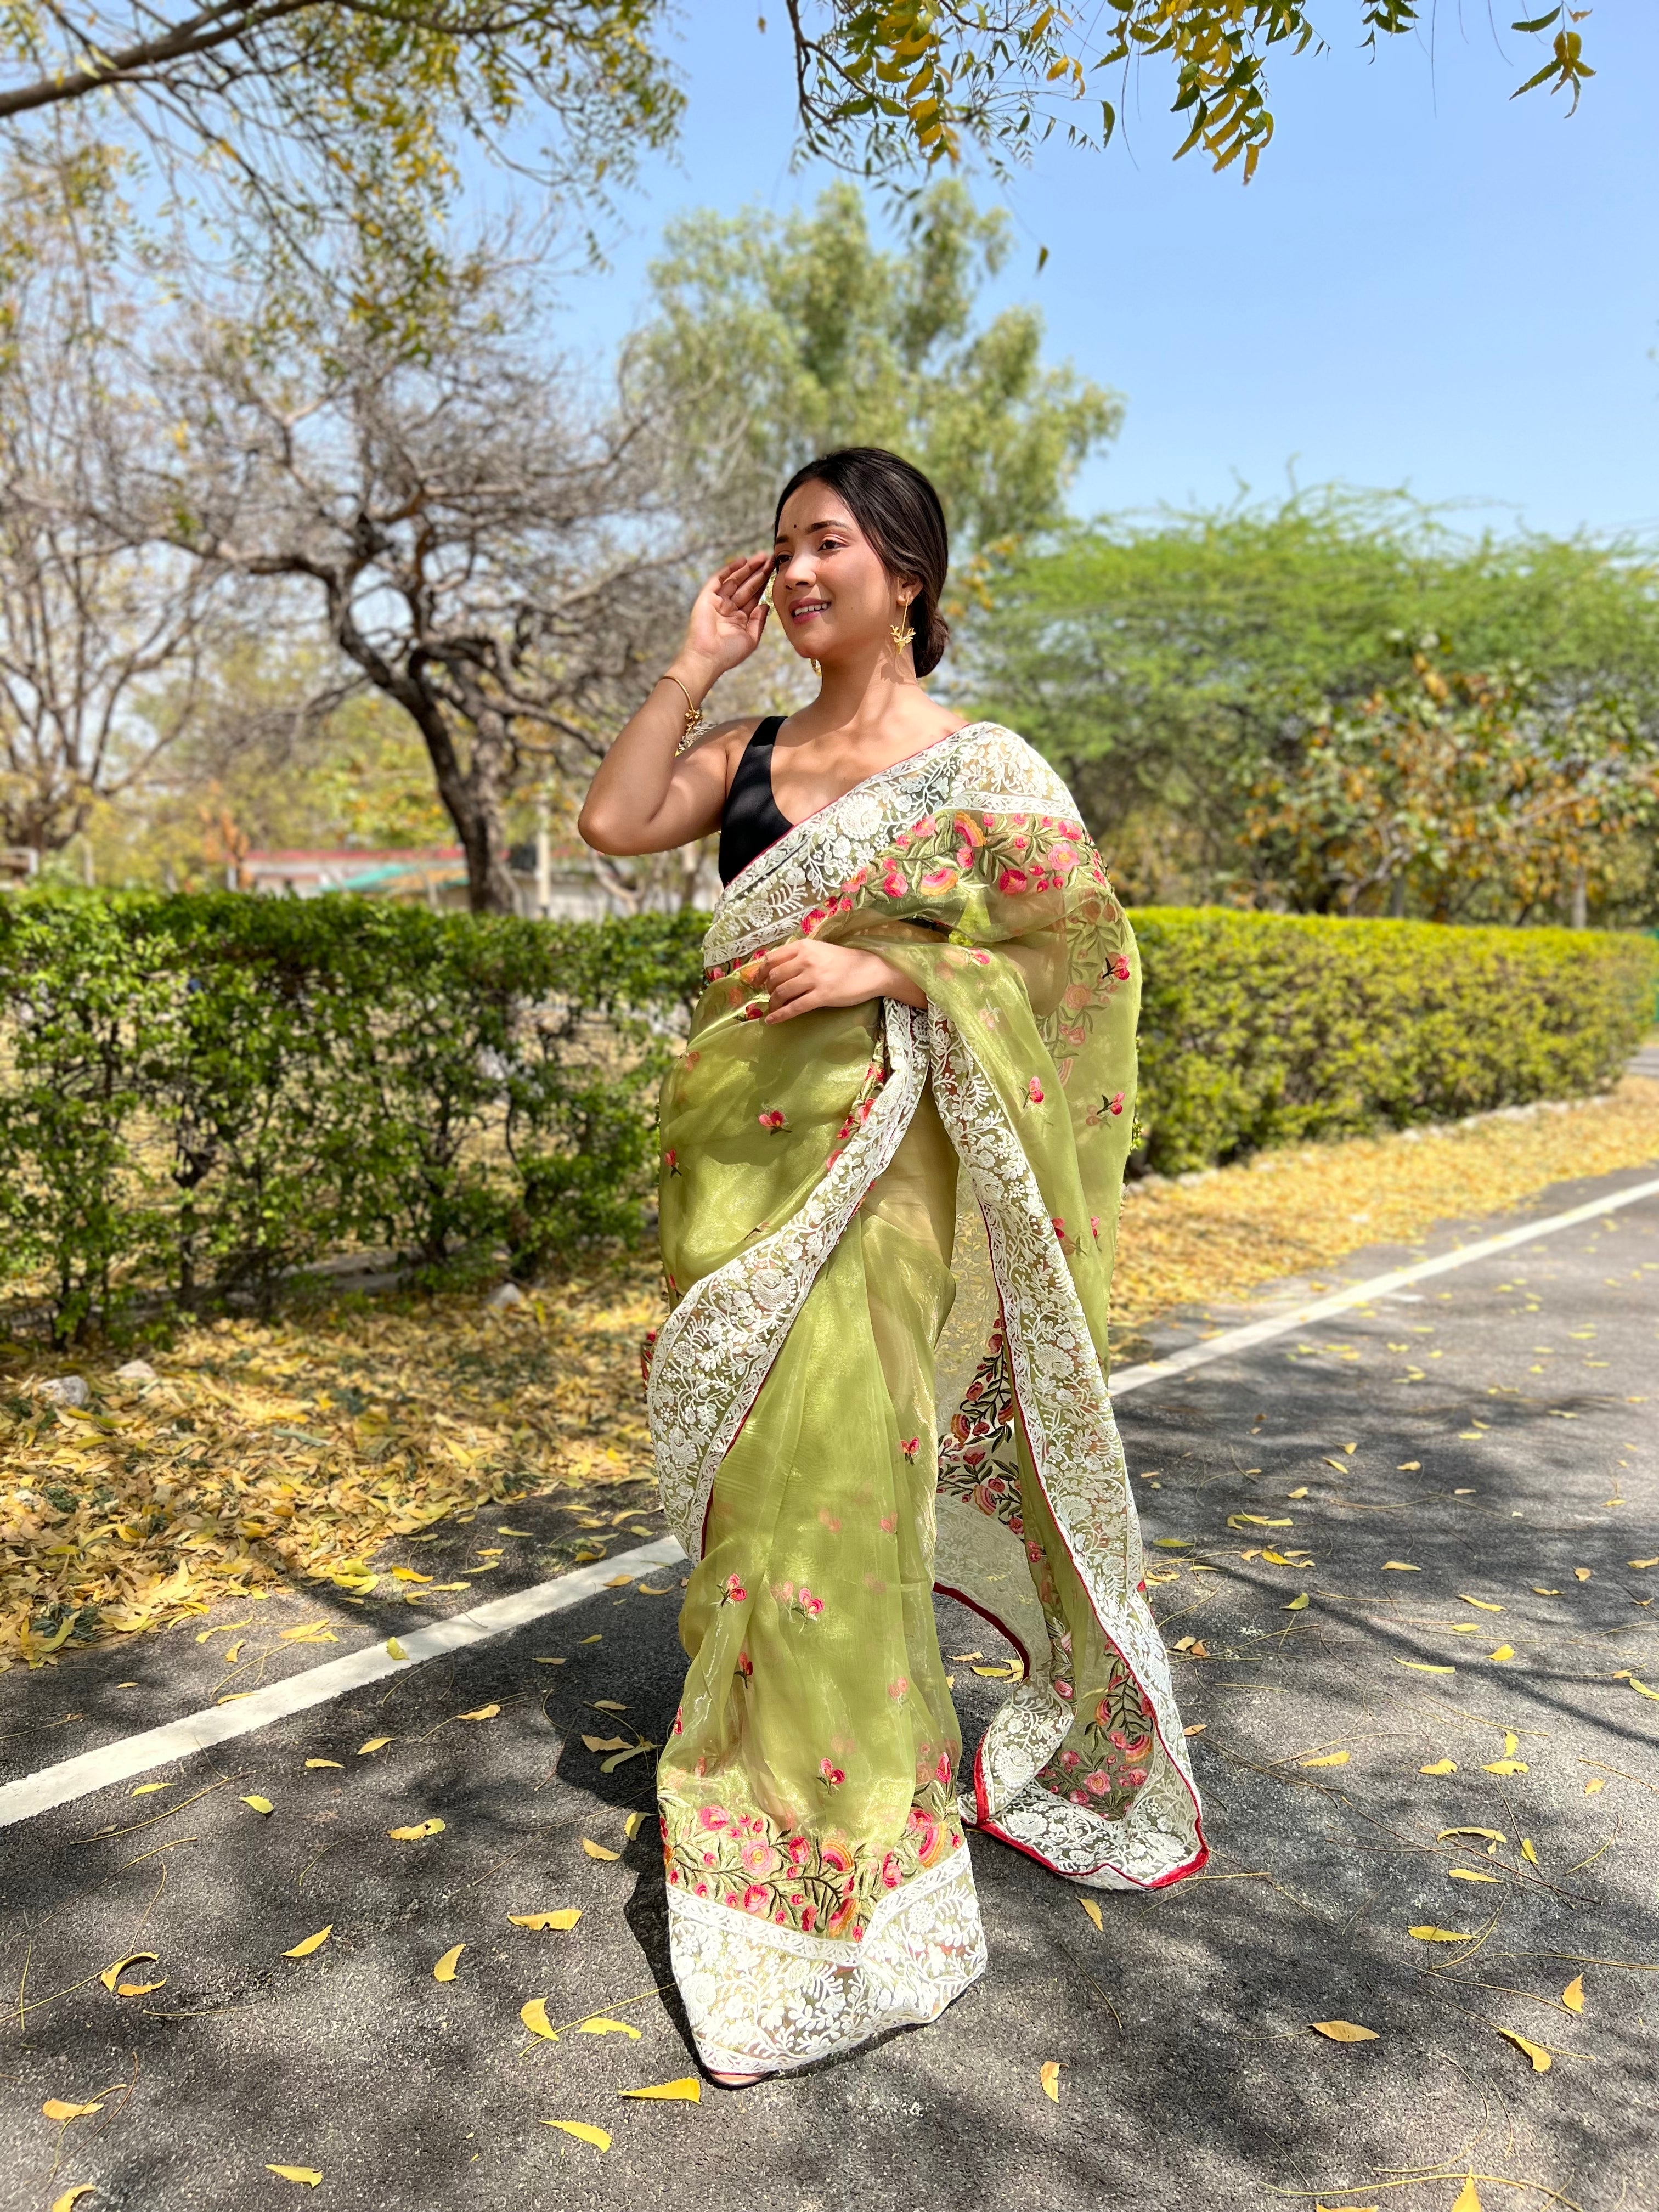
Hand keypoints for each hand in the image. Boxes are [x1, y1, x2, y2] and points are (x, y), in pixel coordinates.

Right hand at [676, 554, 772, 685]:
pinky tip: (742, 561)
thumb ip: (758, 620)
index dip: (764, 584)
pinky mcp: (707, 597)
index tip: (775, 572)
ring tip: (762, 557)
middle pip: (746, 586)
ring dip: (747, 568)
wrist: (708, 658)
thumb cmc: (729, 653)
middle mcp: (729, 608)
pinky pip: (719, 579)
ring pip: (735, 580)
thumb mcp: (751, 638)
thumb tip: (766, 604)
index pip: (754, 597)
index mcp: (739, 618)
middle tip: (771, 559)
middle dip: (758, 573)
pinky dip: (729, 570)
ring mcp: (717, 602)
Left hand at [762, 940, 925, 1021]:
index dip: (759, 973)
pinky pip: (794, 1008)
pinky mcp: (822, 996)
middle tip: (771, 997)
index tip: (755, 982)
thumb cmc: (845, 961)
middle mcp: (805, 960)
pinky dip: (779, 1015)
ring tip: (773, 1008)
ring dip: (773, 1003)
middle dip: (767, 990)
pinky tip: (771, 1021)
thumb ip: (799, 956)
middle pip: (773, 977)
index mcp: (803, 947)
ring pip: (781, 993)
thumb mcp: (819, 950)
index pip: (771, 959)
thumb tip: (775, 970)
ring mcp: (813, 978)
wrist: (871, 971)